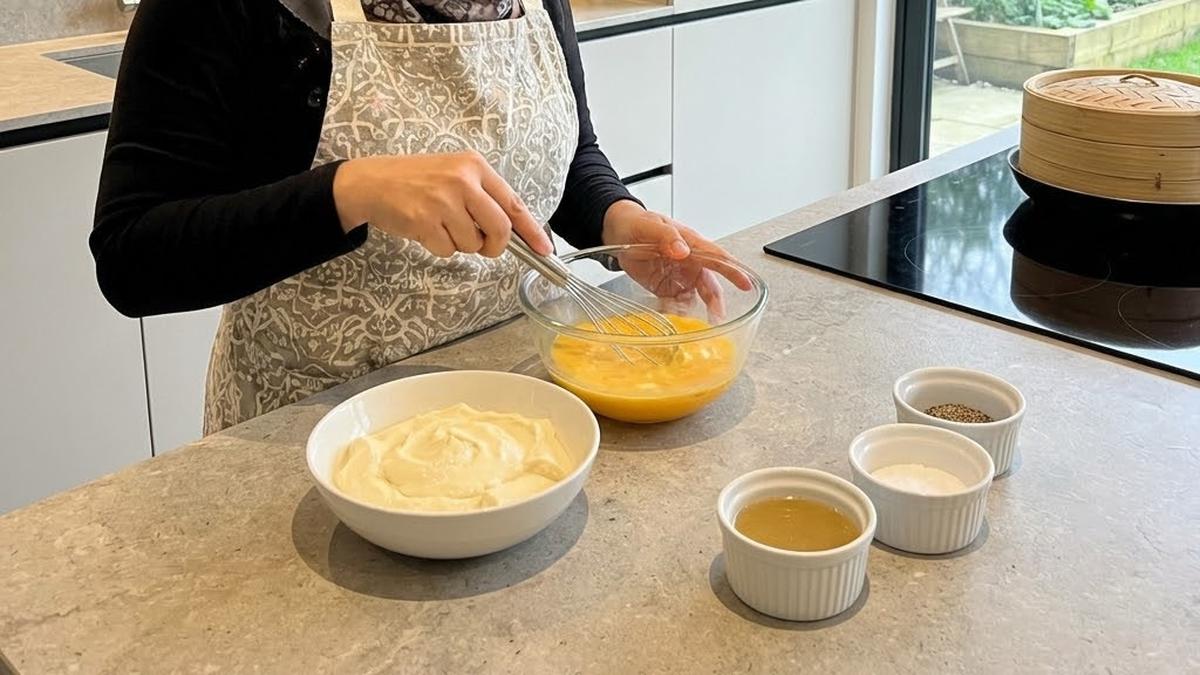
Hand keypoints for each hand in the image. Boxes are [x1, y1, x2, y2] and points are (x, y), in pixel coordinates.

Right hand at [332, 151, 551, 257]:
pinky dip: (438, 247)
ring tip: (440, 224)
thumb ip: (484, 198)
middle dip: (494, 246)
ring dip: (459, 244)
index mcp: (475, 166)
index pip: (513, 204)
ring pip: (472, 244)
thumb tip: (513, 232)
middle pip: (500, 230)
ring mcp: (443, 200)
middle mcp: (463, 181)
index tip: (544, 249)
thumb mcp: (455, 175)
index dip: (531, 231)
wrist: (372, 182)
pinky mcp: (425, 220)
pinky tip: (425, 228)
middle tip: (482, 246)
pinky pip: (447, 250)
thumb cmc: (417, 181)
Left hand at [600, 200, 752, 317]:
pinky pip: (676, 304)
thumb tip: (682, 250)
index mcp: (691, 245)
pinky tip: (673, 319)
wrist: (619, 232)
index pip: (717, 258)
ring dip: (696, 312)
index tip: (746, 284)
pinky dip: (676, 313)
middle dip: (715, 303)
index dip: (733, 271)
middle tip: (717, 318)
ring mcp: (679, 277)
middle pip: (709, 285)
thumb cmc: (639, 223)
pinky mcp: (665, 289)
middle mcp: (690, 263)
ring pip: (695, 298)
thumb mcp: (651, 225)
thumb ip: (667, 236)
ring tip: (693, 325)